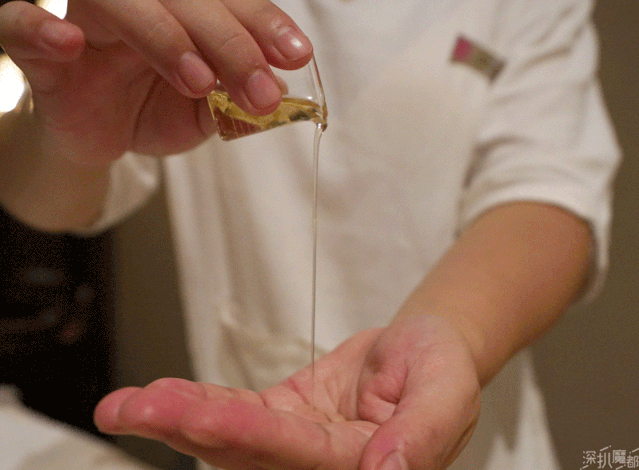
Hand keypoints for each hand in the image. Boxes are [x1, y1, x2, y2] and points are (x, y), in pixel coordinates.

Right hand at [0, 0, 311, 162]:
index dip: (261, 24)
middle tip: (260, 90)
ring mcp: (87, 18)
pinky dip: (38, 27)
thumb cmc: (156, 110)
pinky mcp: (39, 51)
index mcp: (185, 10)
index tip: (295, 55)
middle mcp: (140, 3)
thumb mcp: (206, 112)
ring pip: (121, 2)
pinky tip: (68, 41)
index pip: (227, 1)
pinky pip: (19, 24)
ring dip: (164, 37)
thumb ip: (234, 99)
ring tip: (200, 82)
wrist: (105, 138)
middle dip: (230, 42)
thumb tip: (276, 92)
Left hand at [94, 316, 480, 469]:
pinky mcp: (278, 419)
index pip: (304, 457)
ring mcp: (294, 445)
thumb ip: (423, 434)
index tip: (208, 418)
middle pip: (252, 454)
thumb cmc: (439, 367)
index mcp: (363, 464)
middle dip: (197, 429)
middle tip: (141, 409)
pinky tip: (155, 397)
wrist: (421, 352)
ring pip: (231, 439)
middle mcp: (319, 464)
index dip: (254, 437)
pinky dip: (195, 402)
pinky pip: (233, 411)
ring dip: (179, 419)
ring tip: (126, 407)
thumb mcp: (448, 390)